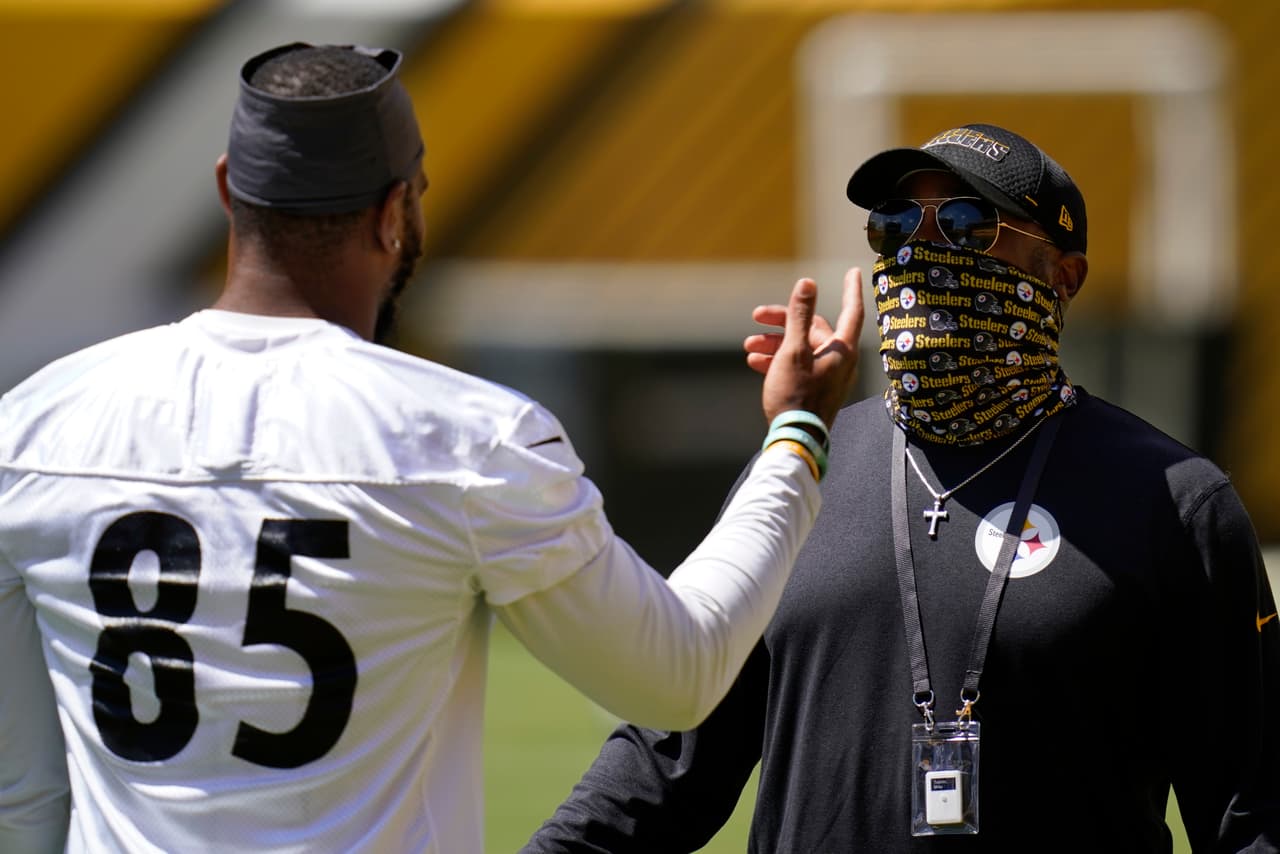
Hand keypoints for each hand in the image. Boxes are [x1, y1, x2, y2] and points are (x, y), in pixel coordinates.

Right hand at [745, 267, 862, 427]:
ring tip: (749, 346)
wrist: (794, 439)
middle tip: (757, 316)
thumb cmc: (796, 395)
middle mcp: (840, 362)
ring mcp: (828, 378)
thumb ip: (799, 315)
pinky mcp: (815, 391)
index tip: (853, 272)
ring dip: (775, 343)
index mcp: (842, 350)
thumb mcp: (793, 350)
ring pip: (802, 349)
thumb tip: (808, 283)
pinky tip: (756, 362)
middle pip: (813, 330)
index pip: (852, 311)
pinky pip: (798, 367)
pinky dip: (779, 360)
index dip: (851, 290)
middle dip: (783, 322)